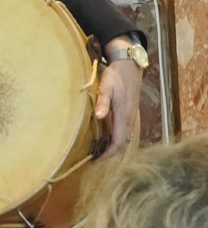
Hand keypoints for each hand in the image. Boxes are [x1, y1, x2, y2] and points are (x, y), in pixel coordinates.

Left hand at [94, 40, 142, 158]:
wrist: (129, 66)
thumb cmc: (116, 77)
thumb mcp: (106, 88)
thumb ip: (103, 102)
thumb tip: (99, 117)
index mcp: (124, 116)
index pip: (119, 142)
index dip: (109, 154)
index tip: (97, 161)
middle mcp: (130, 119)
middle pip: (123, 143)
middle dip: (111, 154)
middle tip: (96, 160)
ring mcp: (131, 116)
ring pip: (124, 138)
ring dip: (114, 147)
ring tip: (99, 152)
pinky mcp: (129, 112)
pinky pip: (124, 131)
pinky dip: (117, 138)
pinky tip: (107, 138)